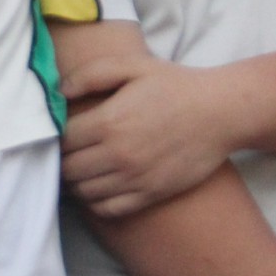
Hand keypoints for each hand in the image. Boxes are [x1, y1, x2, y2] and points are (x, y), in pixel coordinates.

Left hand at [59, 53, 237, 215]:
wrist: (220, 112)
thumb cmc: (176, 85)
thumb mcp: (133, 66)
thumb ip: (91, 74)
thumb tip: (58, 93)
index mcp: (109, 122)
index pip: (61, 141)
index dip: (55, 138)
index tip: (62, 132)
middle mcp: (118, 154)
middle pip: (68, 170)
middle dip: (63, 161)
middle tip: (70, 152)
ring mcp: (134, 178)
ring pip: (84, 192)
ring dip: (77, 181)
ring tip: (84, 168)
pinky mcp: (150, 194)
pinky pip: (108, 209)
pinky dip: (96, 201)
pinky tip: (101, 185)